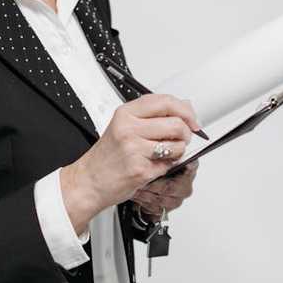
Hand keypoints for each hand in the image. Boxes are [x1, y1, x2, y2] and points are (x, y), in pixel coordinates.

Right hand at [60, 93, 201, 235]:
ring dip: (177, 152)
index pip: (165, 102)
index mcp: (126, 113)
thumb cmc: (108, 154)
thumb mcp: (124, 125)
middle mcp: (129, 129)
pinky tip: (152, 165)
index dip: (185, 110)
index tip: (192, 120)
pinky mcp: (140, 170)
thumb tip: (184, 107)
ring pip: (176, 146)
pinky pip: (168, 165)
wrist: (90, 180)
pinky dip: (166, 166)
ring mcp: (134, 149)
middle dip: (185, 133)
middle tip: (181, 139)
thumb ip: (152, 114)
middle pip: (176, 124)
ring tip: (164, 154)